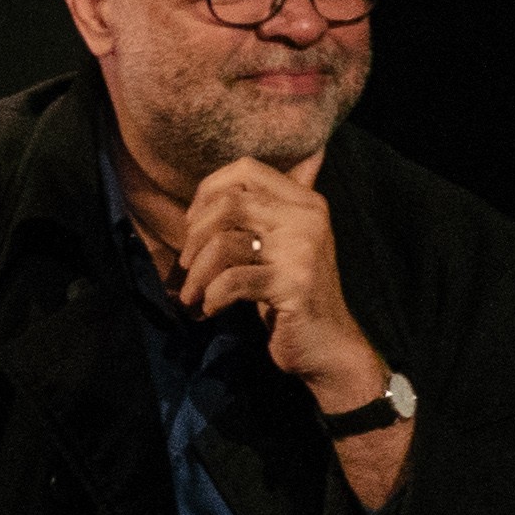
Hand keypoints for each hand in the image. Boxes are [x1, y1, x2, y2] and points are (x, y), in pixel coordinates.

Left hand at [178, 158, 386, 406]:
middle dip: (194, 236)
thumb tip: (206, 194)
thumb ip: (257, 213)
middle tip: (187, 265)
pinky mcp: (293, 285)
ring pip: (223, 244)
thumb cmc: (289, 293)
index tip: (194, 223)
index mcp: (305, 202)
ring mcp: (302, 251)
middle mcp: (308, 219)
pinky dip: (212, 297)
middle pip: (228, 203)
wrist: (327, 345)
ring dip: (196, 274)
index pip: (246, 169)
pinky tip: (211, 309)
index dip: (209, 190)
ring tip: (193, 294)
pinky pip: (231, 281)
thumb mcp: (280, 244)